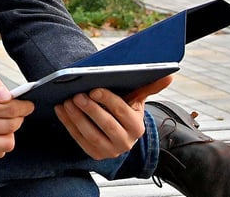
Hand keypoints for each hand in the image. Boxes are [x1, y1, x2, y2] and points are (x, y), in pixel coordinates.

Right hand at [0, 69, 33, 160]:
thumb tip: (7, 96)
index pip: (11, 110)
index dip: (24, 106)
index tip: (27, 104)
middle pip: (11, 126)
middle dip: (18, 117)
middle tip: (15, 111)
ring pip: (7, 143)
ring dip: (10, 132)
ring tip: (3, 123)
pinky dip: (0, 143)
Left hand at [54, 75, 173, 159]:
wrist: (121, 134)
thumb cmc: (127, 111)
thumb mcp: (137, 100)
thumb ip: (149, 87)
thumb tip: (169, 75)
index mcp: (137, 127)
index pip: (122, 112)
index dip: (108, 100)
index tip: (94, 89)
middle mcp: (125, 142)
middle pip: (106, 125)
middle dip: (90, 109)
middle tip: (77, 95)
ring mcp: (109, 150)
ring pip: (90, 134)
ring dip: (76, 117)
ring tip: (67, 101)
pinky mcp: (94, 154)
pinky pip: (78, 139)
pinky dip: (68, 124)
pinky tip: (60, 109)